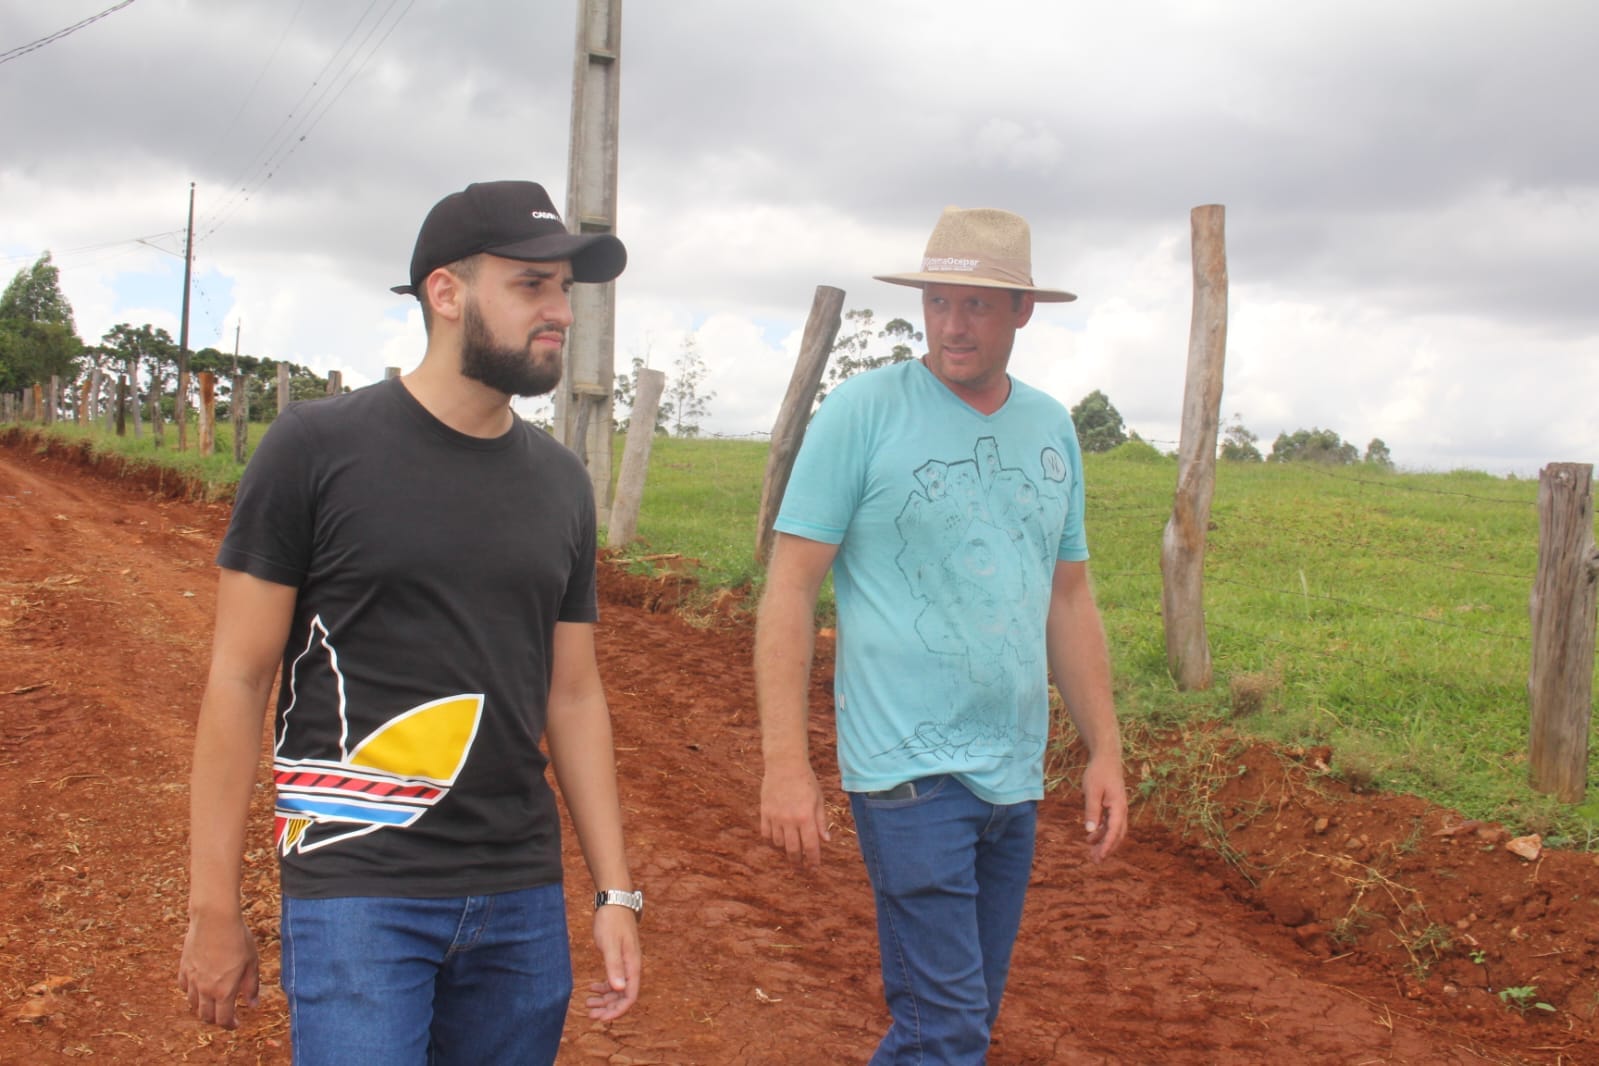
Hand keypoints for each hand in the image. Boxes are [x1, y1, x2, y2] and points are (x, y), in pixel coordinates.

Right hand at [178, 907, 259, 1028]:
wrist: (215, 919)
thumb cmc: (238, 939)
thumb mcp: (251, 963)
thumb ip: (251, 986)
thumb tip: (253, 1005)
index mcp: (224, 991)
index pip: (223, 1020)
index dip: (230, 1026)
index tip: (236, 1024)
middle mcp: (205, 989)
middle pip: (206, 1016)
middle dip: (216, 1019)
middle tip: (225, 1015)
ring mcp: (192, 979)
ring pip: (193, 1004)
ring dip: (203, 1007)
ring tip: (213, 1001)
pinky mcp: (184, 968)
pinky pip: (185, 988)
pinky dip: (192, 992)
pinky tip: (200, 986)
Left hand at [585, 904, 640, 1020]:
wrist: (614, 901)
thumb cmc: (612, 921)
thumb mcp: (610, 944)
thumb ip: (614, 966)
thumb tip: (619, 989)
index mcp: (632, 966)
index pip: (629, 996)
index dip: (617, 1010)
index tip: (601, 1018)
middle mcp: (631, 967)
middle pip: (623, 996)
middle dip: (608, 1008)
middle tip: (590, 1014)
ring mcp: (626, 962)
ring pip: (618, 989)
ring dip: (604, 999)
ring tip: (588, 1004)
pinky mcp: (619, 957)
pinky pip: (614, 979)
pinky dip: (604, 987)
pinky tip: (592, 988)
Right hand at [760, 764, 829, 866]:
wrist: (785, 764)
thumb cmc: (806, 781)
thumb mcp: (819, 800)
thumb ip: (821, 821)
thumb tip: (825, 840)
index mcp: (806, 817)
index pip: (811, 846)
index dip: (813, 860)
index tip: (814, 868)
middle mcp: (790, 820)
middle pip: (793, 850)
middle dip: (798, 861)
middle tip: (800, 866)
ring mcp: (775, 817)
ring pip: (778, 844)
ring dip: (785, 850)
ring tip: (790, 850)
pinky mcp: (765, 812)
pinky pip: (766, 834)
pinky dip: (771, 840)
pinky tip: (777, 840)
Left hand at [1080, 753, 1128, 863]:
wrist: (1106, 758)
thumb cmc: (1098, 773)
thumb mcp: (1091, 791)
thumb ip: (1091, 811)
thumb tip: (1090, 831)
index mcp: (1118, 807)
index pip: (1114, 831)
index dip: (1107, 846)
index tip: (1100, 857)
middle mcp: (1122, 810)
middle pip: (1117, 834)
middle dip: (1107, 848)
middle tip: (1095, 861)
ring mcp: (1118, 808)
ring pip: (1114, 830)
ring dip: (1104, 841)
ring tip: (1091, 851)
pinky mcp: (1113, 806)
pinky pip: (1110, 823)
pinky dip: (1102, 831)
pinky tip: (1091, 836)